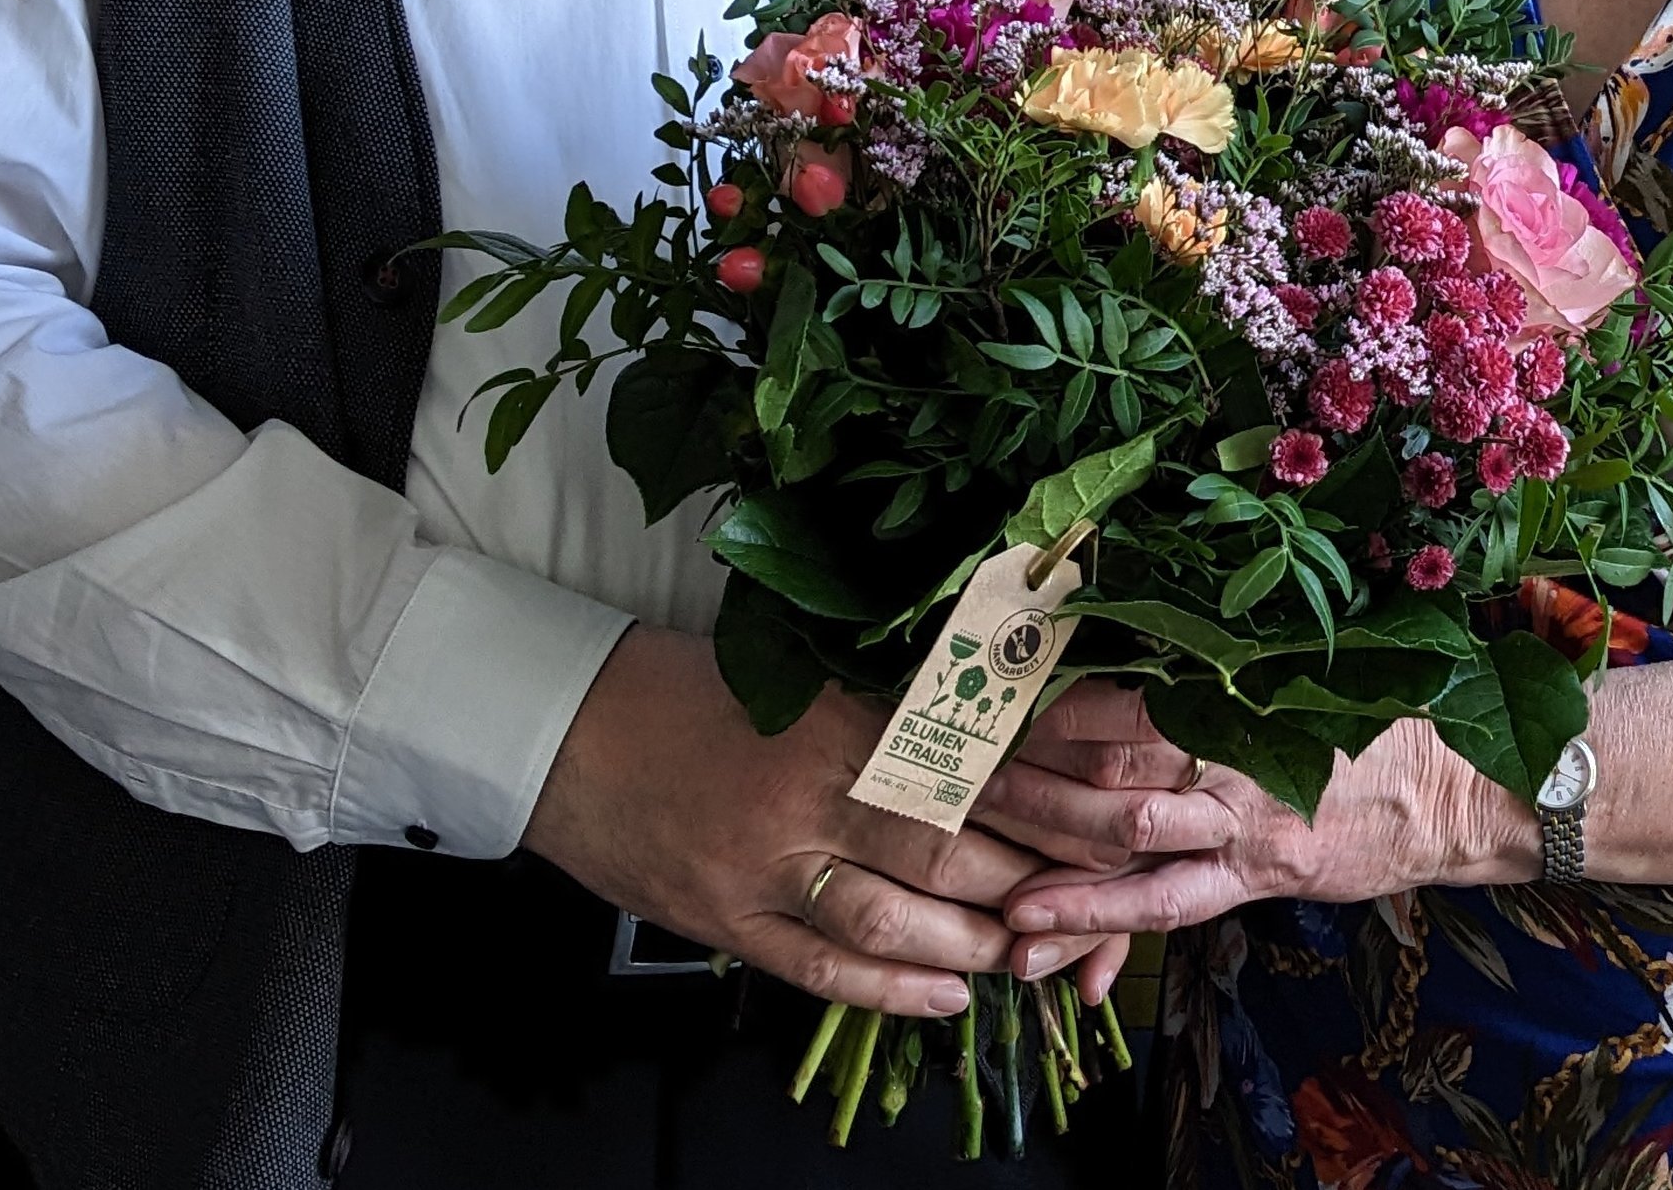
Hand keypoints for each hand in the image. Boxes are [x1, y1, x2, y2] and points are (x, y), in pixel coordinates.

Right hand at [519, 628, 1047, 1016]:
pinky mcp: (727, 916)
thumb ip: (887, 710)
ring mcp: (764, 862)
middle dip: (1029, 879)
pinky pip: (822, 967)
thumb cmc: (687, 690)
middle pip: (945, 846)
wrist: (565, 727)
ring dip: (970, 943)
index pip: (968, 764)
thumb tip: (995, 736)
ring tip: (1024, 952)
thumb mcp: (799, 677)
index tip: (1108, 815)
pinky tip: (944, 995)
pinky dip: (890, 987)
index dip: (1045, 799)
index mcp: (836, 716)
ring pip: (892, 918)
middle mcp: (808, 790)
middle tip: (1089, 897)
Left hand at [990, 689, 1530, 961]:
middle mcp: (1227, 752)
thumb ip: (1213, 670)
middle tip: (948, 776)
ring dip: (1039, 837)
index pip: (1111, 694)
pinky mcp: (1256, 874)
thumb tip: (1121, 644)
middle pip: (1098, 758)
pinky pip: (1164, 900)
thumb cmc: (1367, 719)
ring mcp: (1239, 819)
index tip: (979, 705)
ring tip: (969, 846)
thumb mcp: (1292, 672)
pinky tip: (1038, 927)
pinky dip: (1097, 915)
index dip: (1037, 705)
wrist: (1454, 786)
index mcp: (1229, 691)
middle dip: (1018, 769)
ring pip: (1118, 827)